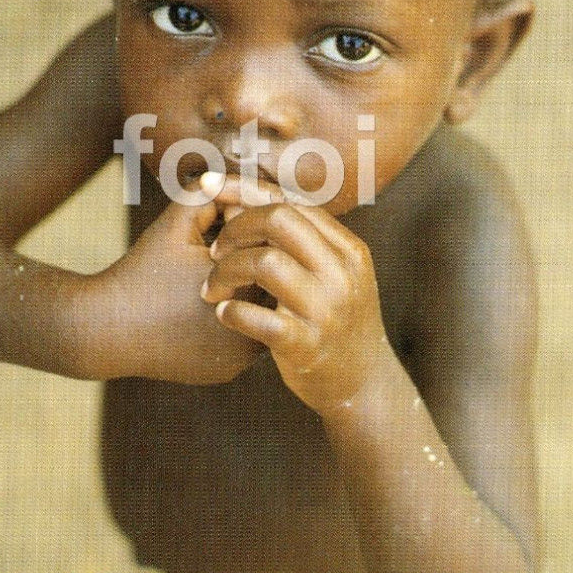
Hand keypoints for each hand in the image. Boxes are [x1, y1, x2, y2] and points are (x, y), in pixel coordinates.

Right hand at [78, 189, 261, 382]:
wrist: (103, 329)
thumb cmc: (142, 270)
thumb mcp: (176, 223)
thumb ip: (212, 193)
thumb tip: (242, 180)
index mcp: (249, 290)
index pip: (275, 255)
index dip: (251, 239)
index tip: (221, 238)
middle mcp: (253, 329)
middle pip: (272, 289)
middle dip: (253, 270)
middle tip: (218, 259)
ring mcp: (240, 358)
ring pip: (259, 316)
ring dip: (246, 297)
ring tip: (210, 282)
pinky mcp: (223, 372)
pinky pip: (239, 340)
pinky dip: (229, 323)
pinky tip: (202, 311)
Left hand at [201, 175, 387, 412]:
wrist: (363, 384)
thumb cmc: (335, 320)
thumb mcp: (334, 274)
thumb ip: (300, 239)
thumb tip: (241, 200)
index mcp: (348, 248)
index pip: (292, 201)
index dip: (244, 190)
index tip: (209, 188)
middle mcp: (342, 273)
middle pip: (279, 219)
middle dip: (236, 228)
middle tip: (214, 251)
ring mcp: (327, 310)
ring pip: (266, 262)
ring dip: (227, 270)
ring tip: (212, 287)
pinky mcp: (308, 346)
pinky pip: (260, 319)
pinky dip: (233, 313)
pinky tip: (224, 314)